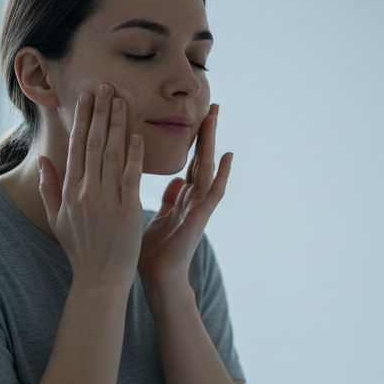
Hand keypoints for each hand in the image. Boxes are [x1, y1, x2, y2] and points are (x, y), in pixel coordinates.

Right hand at [36, 84, 144, 288]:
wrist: (99, 279)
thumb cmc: (79, 250)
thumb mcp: (56, 218)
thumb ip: (49, 187)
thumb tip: (44, 159)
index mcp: (70, 191)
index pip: (77, 146)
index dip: (83, 119)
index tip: (88, 96)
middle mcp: (86, 191)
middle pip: (94, 143)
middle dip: (101, 112)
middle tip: (107, 85)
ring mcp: (106, 200)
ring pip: (113, 153)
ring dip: (118, 123)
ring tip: (122, 99)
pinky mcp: (127, 210)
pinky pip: (131, 176)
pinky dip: (134, 154)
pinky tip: (137, 134)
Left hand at [139, 103, 231, 286]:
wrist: (158, 280)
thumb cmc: (154, 253)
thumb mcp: (158, 218)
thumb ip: (169, 199)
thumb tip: (176, 181)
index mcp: (182, 198)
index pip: (190, 162)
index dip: (193, 140)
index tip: (196, 115)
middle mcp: (193, 199)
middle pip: (202, 158)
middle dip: (206, 132)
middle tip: (212, 103)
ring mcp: (198, 207)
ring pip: (208, 167)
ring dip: (212, 141)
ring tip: (216, 116)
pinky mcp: (200, 218)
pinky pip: (213, 192)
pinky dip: (223, 174)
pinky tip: (229, 155)